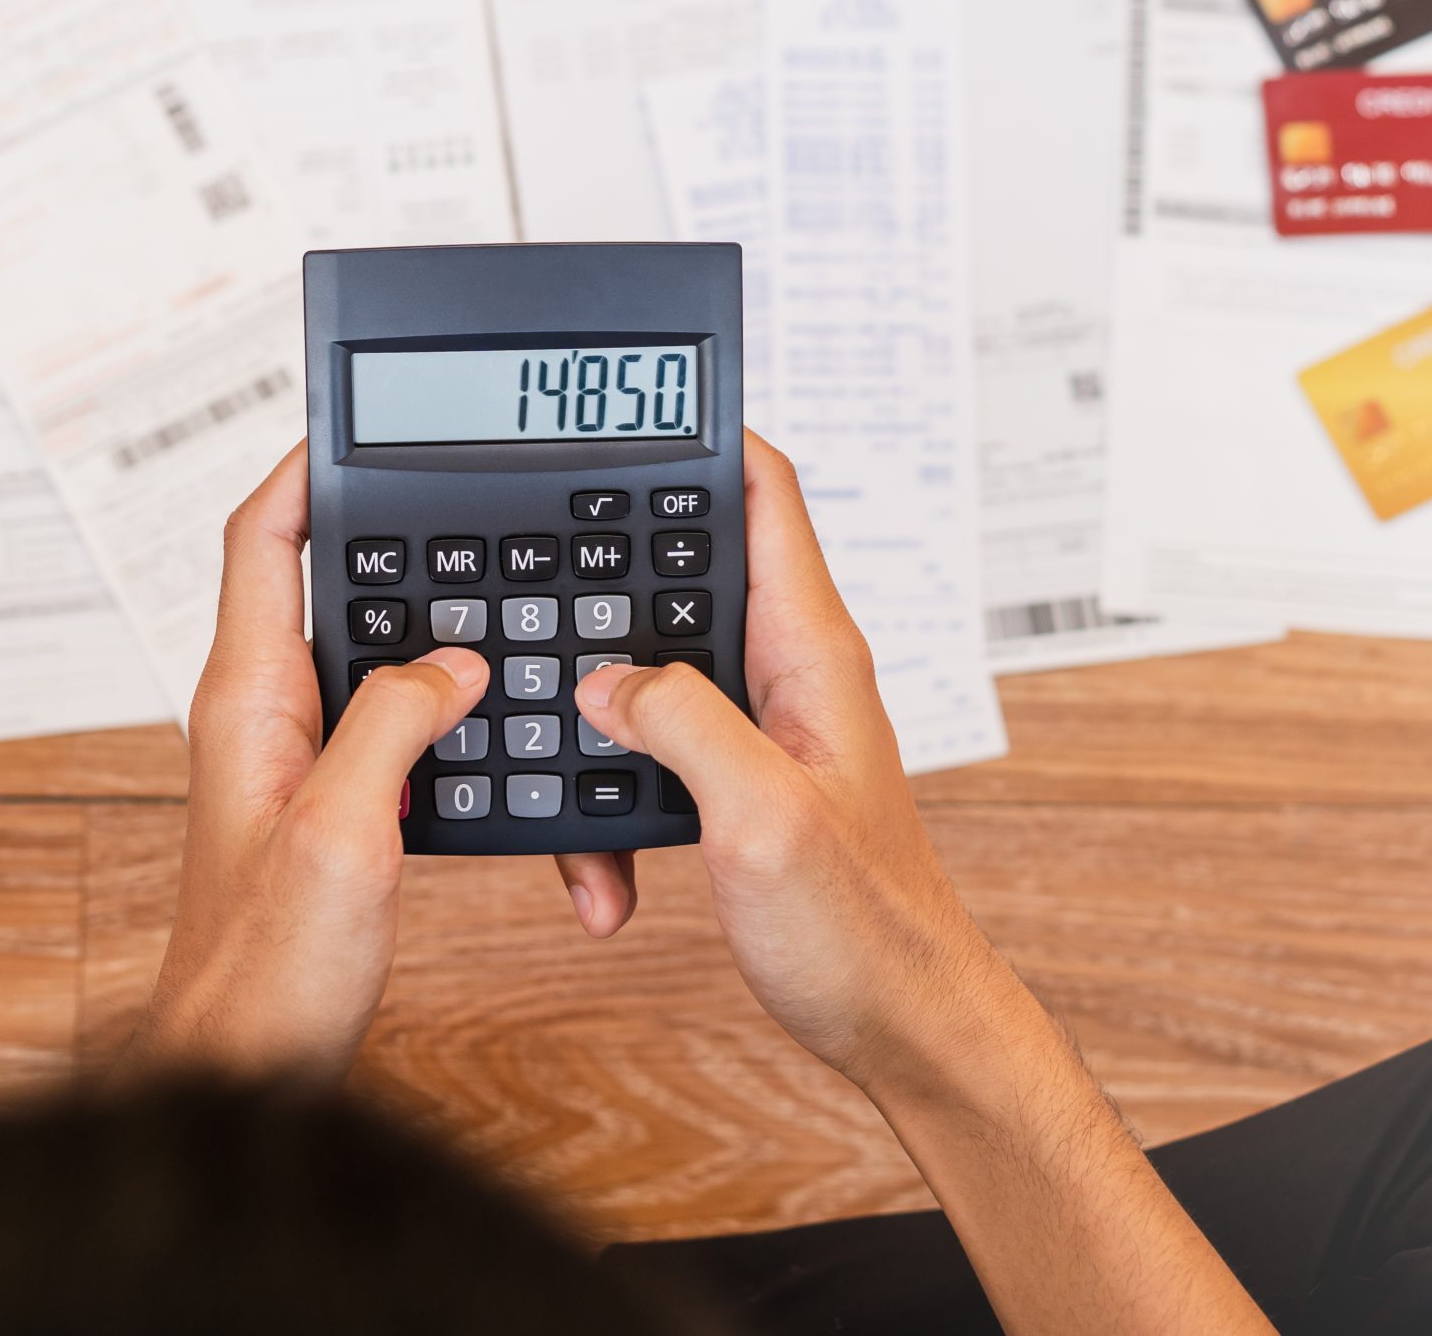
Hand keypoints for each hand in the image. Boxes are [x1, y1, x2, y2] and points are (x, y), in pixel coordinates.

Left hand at [124, 443, 487, 1078]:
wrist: (249, 1069)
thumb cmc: (266, 972)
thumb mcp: (340, 837)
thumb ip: (389, 728)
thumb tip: (450, 661)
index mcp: (246, 700)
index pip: (260, 542)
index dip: (303, 469)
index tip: (357, 423)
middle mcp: (265, 715)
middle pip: (321, 579)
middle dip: (386, 530)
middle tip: (460, 493)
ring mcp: (298, 758)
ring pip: (367, 649)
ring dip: (425, 619)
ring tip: (493, 583)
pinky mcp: (335, 803)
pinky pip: (393, 718)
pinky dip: (444, 700)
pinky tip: (495, 709)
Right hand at [576, 436, 1277, 1333]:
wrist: (903, 1027)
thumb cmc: (866, 930)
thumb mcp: (764, 817)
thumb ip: (685, 723)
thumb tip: (607, 674)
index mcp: (813, 654)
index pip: (766, 497)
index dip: (705, 435)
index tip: (629, 404)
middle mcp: (790, 674)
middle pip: (686, 572)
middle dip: (607, 571)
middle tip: (528, 565)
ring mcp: (764, 727)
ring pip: (654, 671)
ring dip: (598, 710)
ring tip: (563, 766)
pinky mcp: (738, 783)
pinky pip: (653, 753)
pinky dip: (612, 798)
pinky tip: (601, 864)